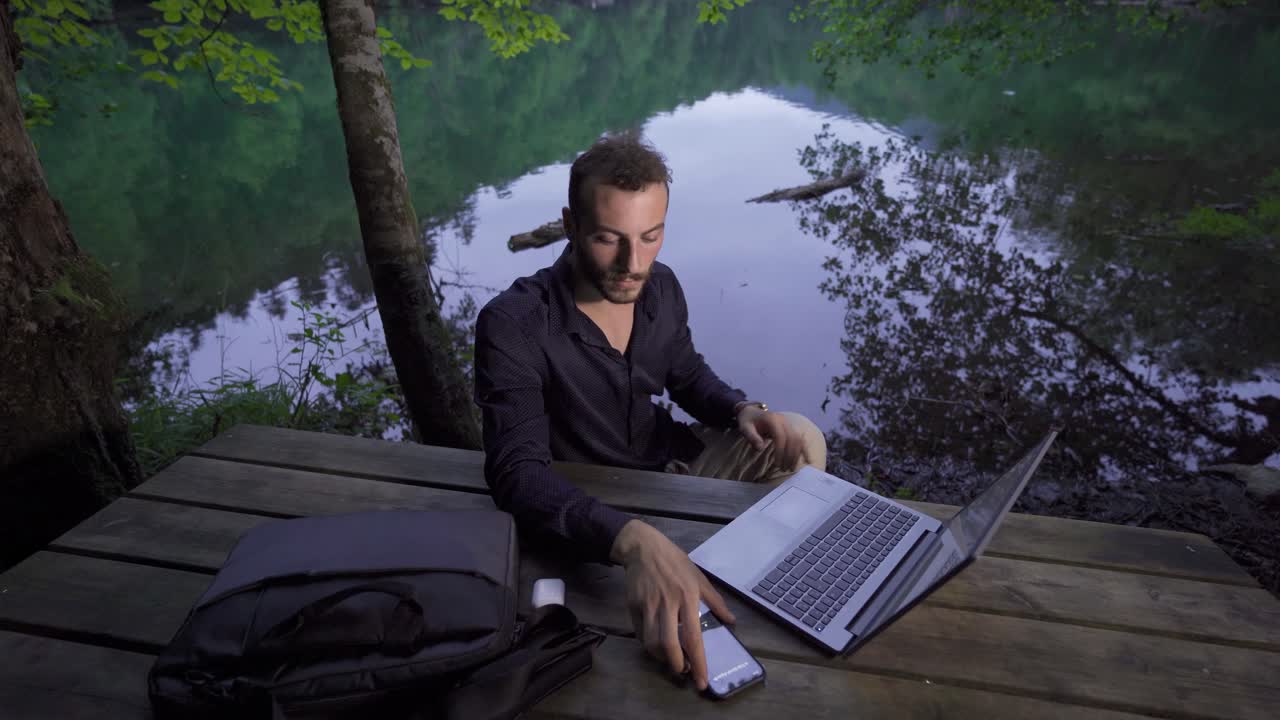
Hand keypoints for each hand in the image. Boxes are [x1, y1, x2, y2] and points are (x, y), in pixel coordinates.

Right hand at [610, 519, 735, 690]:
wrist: (643, 547)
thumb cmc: (675, 562)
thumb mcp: (699, 577)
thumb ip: (715, 601)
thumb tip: (731, 621)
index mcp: (687, 596)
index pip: (693, 637)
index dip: (698, 662)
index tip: (701, 681)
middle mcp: (667, 603)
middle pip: (669, 644)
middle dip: (677, 665)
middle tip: (684, 671)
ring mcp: (648, 605)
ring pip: (652, 642)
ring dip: (662, 658)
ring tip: (673, 660)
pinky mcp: (633, 606)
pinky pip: (640, 633)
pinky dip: (649, 645)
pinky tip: (658, 646)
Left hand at [737, 405, 804, 470]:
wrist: (752, 412)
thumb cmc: (747, 421)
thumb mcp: (744, 427)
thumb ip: (751, 437)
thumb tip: (760, 448)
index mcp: (772, 419)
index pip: (780, 436)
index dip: (781, 450)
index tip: (777, 464)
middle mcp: (783, 420)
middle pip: (792, 438)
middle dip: (790, 455)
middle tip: (784, 469)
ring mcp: (789, 424)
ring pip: (798, 440)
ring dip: (796, 455)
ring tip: (790, 468)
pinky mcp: (791, 428)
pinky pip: (800, 439)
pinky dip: (804, 450)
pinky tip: (808, 461)